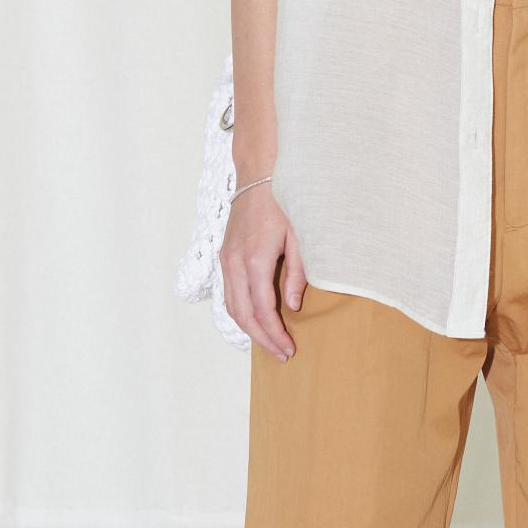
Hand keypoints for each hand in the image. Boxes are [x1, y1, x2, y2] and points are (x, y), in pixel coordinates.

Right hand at [221, 181, 306, 358]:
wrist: (260, 173)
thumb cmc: (287, 201)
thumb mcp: (302, 235)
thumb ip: (298, 272)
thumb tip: (291, 307)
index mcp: (255, 259)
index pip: (262, 310)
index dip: (275, 334)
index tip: (289, 349)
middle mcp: (234, 262)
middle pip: (242, 314)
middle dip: (262, 338)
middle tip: (282, 354)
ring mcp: (226, 259)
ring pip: (231, 306)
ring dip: (249, 328)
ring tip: (270, 343)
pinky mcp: (225, 255)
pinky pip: (230, 293)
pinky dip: (241, 312)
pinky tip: (257, 321)